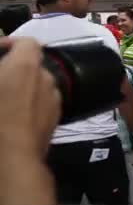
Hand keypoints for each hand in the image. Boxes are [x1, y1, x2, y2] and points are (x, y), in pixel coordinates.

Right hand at [0, 38, 61, 155]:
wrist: (10, 161)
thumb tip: (3, 65)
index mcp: (26, 66)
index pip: (27, 43)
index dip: (10, 44)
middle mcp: (46, 79)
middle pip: (32, 65)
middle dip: (14, 69)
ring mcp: (54, 101)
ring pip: (38, 87)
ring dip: (23, 88)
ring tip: (4, 100)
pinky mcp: (55, 120)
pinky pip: (42, 105)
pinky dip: (30, 105)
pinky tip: (13, 118)